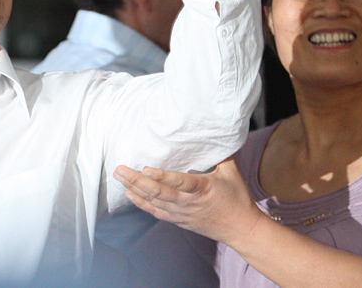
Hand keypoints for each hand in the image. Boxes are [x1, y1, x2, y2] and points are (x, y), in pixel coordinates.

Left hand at [113, 158, 264, 246]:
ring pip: (154, 202)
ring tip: (119, 178)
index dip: (161, 176)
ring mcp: (182, 213)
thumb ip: (221, 153)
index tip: (145, 169)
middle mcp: (189, 202)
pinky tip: (130, 195)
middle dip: (136, 181)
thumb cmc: (237, 198)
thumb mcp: (232, 172)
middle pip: (159, 193)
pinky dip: (142, 204)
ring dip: (135, 190)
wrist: (242, 229)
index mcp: (202, 188)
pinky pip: (157, 212)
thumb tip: (216, 132)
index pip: (179, 181)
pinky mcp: (179, 220)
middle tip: (119, 170)